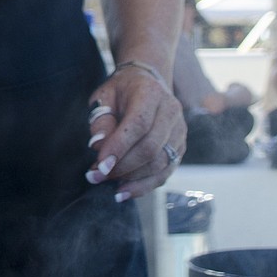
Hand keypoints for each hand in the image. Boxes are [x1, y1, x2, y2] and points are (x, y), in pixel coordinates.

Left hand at [84, 67, 185, 200]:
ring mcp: (179, 131)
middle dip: (122, 167)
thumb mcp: (104, 97)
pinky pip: (165, 173)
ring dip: (131, 178)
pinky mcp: (180, 148)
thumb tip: (98, 146)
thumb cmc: (121, 92)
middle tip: (96, 176)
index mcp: (150, 93)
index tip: (99, 165)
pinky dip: (144, 186)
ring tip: (105, 181)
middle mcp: (171, 111)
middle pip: (151, 147)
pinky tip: (123, 192)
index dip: (119, 147)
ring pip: (160, 163)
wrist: (147, 84)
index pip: (139, 124)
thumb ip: (101, 120)